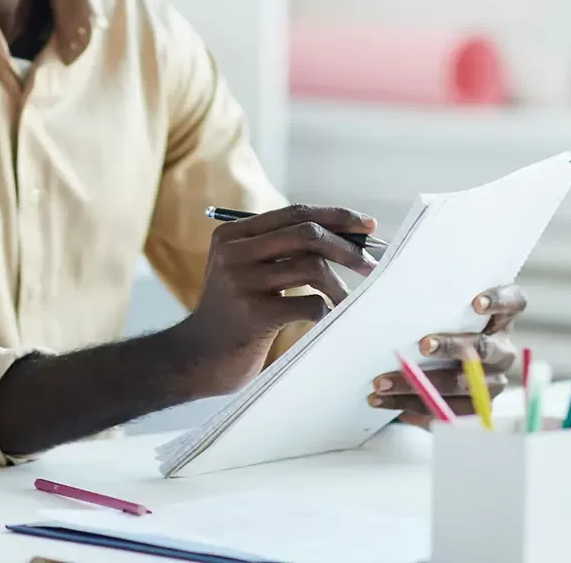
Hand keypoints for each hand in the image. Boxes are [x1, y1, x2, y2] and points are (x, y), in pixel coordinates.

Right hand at [177, 205, 376, 391]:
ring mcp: (242, 282)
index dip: (336, 216)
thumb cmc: (234, 313)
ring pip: (312, 267)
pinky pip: (310, 305)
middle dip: (347, 246)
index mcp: (232, 235)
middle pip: (306, 233)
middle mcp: (233, 252)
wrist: (199, 357)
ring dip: (339, 285)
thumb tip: (345, 235)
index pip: (294, 213)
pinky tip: (324, 319)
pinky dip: (326, 311)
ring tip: (345, 301)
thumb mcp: (243, 270)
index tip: (368, 226)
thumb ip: (277, 249)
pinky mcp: (254, 314)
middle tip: (371, 263)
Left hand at [368, 284, 525, 425]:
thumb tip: (378, 267)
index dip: (499, 302)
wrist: (445, 357)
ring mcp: (493, 381)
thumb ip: (427, 290)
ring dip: (420, 385)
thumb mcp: (440, 302)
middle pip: (483, 348)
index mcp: (501, 317)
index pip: (513, 302)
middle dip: (451, 347)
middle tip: (423, 345)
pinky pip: (449, 412)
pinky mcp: (477, 407)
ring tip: (382, 383)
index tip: (477, 303)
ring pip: (462, 385)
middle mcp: (502, 349)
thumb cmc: (439, 320)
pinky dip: (415, 408)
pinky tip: (388, 403)